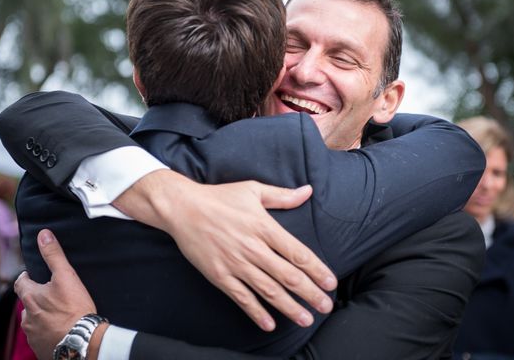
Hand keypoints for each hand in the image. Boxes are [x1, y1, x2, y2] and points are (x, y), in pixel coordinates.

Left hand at [14, 229, 98, 358]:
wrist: (81, 341)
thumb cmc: (74, 308)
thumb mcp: (66, 276)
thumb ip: (53, 255)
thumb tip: (43, 235)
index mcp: (30, 297)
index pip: (19, 283)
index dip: (25, 278)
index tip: (33, 275)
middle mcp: (27, 317)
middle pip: (27, 303)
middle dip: (36, 299)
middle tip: (51, 295)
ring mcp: (32, 334)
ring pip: (33, 321)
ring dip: (41, 316)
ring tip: (58, 314)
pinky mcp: (40, 348)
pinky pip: (40, 337)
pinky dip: (47, 332)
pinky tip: (60, 329)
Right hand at [114, 170, 337, 330]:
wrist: (182, 208)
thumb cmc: (219, 197)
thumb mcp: (253, 190)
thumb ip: (282, 196)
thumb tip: (308, 191)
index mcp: (264, 226)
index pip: (298, 253)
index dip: (317, 270)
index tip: (331, 283)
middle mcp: (253, 248)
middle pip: (288, 275)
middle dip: (310, 293)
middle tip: (326, 306)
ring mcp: (235, 263)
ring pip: (268, 290)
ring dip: (289, 307)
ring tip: (306, 319)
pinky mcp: (219, 275)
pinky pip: (242, 298)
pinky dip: (256, 312)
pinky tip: (270, 324)